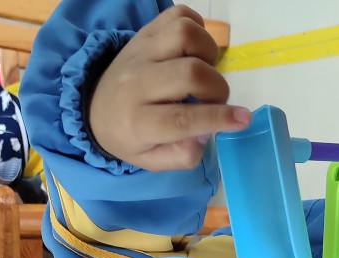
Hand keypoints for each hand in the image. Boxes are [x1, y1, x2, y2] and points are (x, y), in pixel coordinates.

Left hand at [88, 5, 250, 170]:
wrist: (96, 108)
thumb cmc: (131, 137)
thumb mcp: (153, 160)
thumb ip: (183, 154)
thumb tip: (208, 132)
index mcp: (137, 123)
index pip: (183, 119)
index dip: (218, 118)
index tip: (243, 118)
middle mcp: (136, 84)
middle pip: (190, 73)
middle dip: (216, 88)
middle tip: (215, 100)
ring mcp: (139, 52)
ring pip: (185, 36)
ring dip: (208, 53)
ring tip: (204, 72)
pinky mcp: (144, 32)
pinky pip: (179, 15)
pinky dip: (197, 29)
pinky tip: (194, 52)